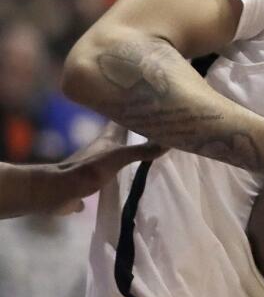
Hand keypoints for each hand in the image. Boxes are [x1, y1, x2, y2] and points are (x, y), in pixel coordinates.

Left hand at [28, 124, 163, 215]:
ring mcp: (94, 164)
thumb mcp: (119, 157)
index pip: (118, 119)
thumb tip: (170, 142)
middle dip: (131, 132)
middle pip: (117, 136)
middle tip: (150, 129)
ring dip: (124, 152)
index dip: (129, 111)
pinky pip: (106, 175)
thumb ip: (142, 150)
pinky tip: (122, 181)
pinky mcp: (90, 181)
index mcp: (106, 139)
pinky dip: (114, 175)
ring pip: (112, 154)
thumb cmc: (89, 169)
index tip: (144, 106)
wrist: (60, 190)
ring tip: (143, 152)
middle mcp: (100, 148)